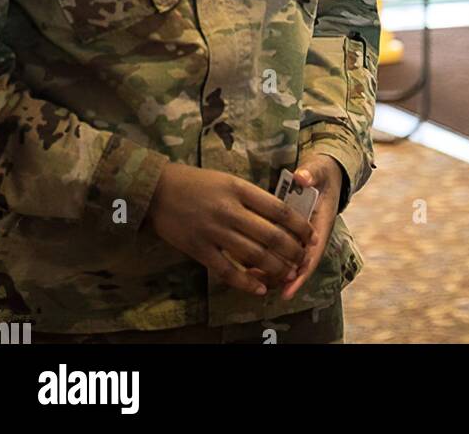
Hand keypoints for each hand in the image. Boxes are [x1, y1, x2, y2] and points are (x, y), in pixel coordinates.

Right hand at [145, 161, 312, 299]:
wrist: (158, 191)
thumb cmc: (196, 182)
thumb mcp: (228, 180)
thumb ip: (251, 197)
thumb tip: (279, 215)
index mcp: (239, 190)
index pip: (279, 210)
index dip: (299, 225)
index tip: (310, 235)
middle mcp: (230, 211)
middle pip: (271, 236)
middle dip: (292, 251)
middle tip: (302, 259)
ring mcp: (215, 232)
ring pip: (254, 256)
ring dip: (275, 268)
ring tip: (288, 274)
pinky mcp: (200, 250)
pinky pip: (227, 271)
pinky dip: (246, 282)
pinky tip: (259, 288)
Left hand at [258, 154, 342, 301]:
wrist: (323, 172)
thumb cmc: (321, 173)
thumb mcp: (318, 169)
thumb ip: (311, 173)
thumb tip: (301, 177)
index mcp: (321, 224)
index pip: (312, 254)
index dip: (301, 273)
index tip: (288, 288)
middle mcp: (311, 235)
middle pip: (297, 264)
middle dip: (280, 276)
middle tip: (258, 282)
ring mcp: (299, 234)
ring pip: (287, 260)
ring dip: (271, 270)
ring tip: (249, 276)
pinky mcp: (288, 230)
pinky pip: (278, 249)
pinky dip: (265, 257)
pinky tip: (248, 263)